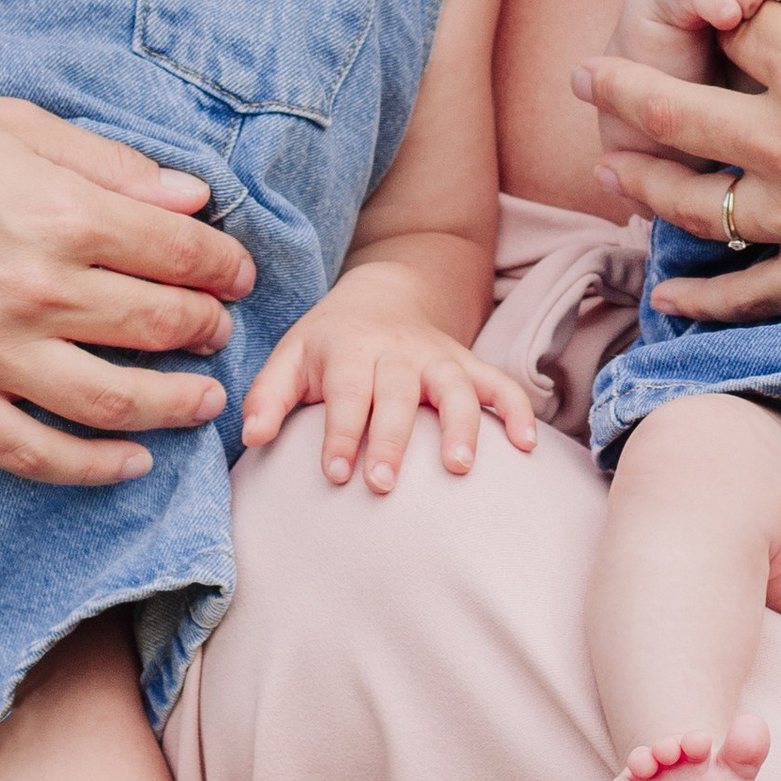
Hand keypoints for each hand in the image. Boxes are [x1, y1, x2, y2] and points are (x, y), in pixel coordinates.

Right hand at [0, 86, 252, 484]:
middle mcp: (34, 291)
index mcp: (60, 214)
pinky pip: (35, 454)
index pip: (180, 253)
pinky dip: (94, 468)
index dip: (224, 266)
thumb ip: (111, 167)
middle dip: (207, 330)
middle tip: (221, 330)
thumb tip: (194, 199)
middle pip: (160, 326)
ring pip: (116, 401)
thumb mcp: (15, 126)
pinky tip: (131, 462)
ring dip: (176, 405)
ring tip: (204, 400)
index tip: (237, 274)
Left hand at [240, 270, 538, 490]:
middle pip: (397, 393)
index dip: (340, 432)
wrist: (383, 295)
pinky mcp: (467, 365)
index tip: (335, 473)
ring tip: (460, 468)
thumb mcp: (291, 357)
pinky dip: (516, 410)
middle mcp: (397, 351)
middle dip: (391, 439)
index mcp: (349, 349)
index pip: (346, 391)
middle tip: (382, 485)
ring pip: (454, 387)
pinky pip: (499, 384)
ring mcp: (438, 357)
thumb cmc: (329, 343)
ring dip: (459, 425)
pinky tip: (528, 446)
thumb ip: (268, 397)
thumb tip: (252, 438)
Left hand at [570, 0, 780, 325]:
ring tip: (610, 161)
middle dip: (625, 89)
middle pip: (680, 114)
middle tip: (586, 76)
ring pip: (695, 204)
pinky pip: (750, 293)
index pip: (735, 26)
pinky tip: (671, 295)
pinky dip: (704, 299)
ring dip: (642, 180)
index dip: (724, 5)